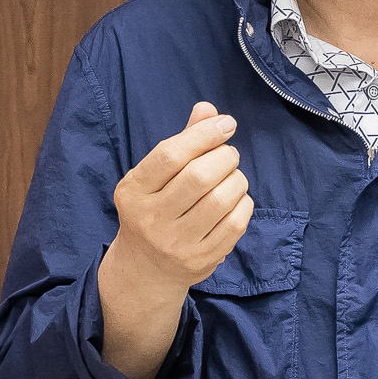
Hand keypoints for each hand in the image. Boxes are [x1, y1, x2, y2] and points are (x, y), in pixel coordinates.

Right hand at [107, 102, 250, 295]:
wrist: (145, 269)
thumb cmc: (154, 209)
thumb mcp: (154, 177)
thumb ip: (182, 142)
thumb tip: (208, 109)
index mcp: (133, 191)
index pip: (170, 155)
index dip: (203, 134)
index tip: (226, 123)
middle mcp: (150, 218)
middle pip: (200, 176)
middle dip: (225, 156)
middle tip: (228, 154)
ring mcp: (176, 242)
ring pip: (221, 199)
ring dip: (237, 178)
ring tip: (232, 176)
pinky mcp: (201, 259)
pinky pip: (236, 223)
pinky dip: (244, 203)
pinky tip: (236, 199)